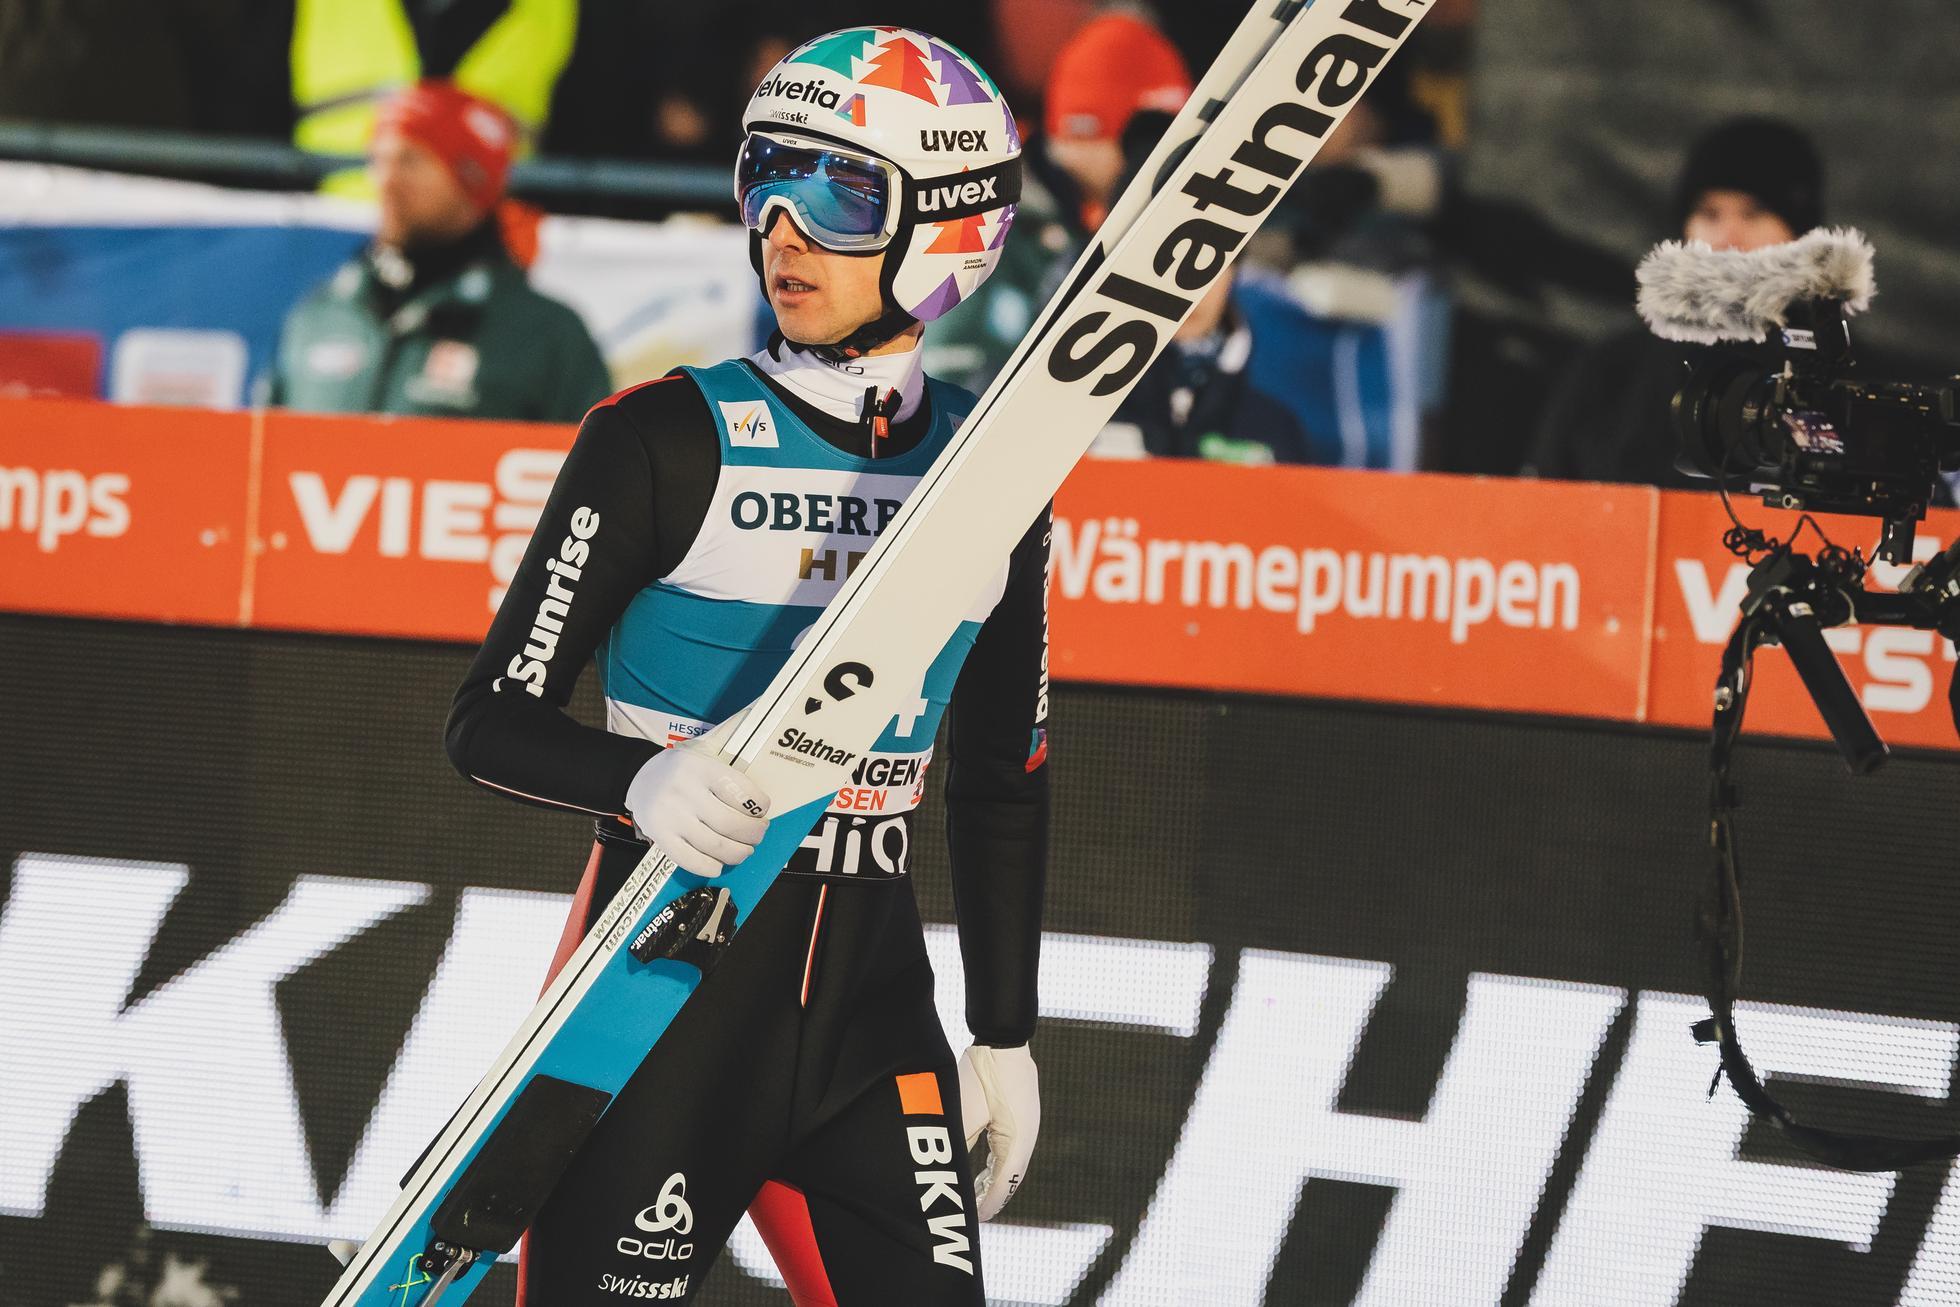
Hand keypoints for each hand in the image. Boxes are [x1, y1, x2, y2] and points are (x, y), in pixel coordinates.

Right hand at [625, 749, 770, 876]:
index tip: (762, 811)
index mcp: (700, 768)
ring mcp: (671, 816)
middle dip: (752, 834)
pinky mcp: (660, 836)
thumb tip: (759, 792)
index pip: (740, 791)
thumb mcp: (703, 758)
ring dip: (737, 853)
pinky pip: (689, 860)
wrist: (638, 777)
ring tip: (744, 850)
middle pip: (730, 823)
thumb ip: (726, 773)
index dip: (758, 805)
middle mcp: (685, 792)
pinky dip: (709, 867)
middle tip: (757, 835)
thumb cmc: (681, 771)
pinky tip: (718, 865)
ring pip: (714, 845)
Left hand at [957, 1043, 1039, 1220]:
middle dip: (991, 1197)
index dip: (987, 1205)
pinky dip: (996, 1165)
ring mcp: (1026, 1126)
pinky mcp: (1020, 1117)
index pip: (1003, 1183)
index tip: (973, 1220)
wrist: (1003, 1040)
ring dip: (993, 1182)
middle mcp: (1026, 1137)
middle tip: (971, 1215)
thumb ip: (960, 1144)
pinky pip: (1009, 1149)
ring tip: (975, 1199)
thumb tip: (950, 1171)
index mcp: (1017, 1140)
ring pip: (1010, 1164)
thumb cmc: (983, 1074)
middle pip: (1009, 1177)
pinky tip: (983, 1172)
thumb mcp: (965, 1112)